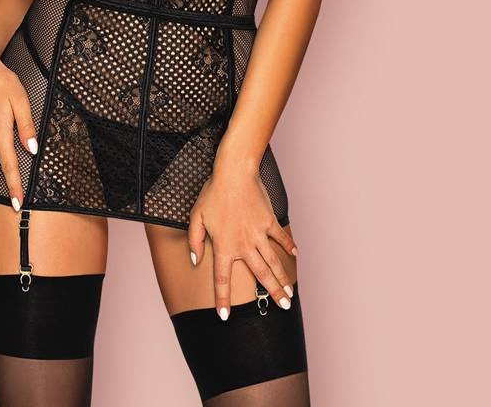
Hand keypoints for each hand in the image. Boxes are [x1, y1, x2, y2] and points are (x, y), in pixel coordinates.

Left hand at [187, 158, 297, 319]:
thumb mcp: (196, 218)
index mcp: (224, 247)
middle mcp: (244, 245)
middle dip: (273, 294)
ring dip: (283, 279)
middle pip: (260, 276)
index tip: (225, 317)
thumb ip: (195, 242)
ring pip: (273, 262)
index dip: (222, 300)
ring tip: (290, 293)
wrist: (234, 173)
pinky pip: (281, 238)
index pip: (222, 279)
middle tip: (283, 307)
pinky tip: (295, 256)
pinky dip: (289, 247)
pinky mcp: (269, 222)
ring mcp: (259, 234)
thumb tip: (195, 261)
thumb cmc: (213, 193)